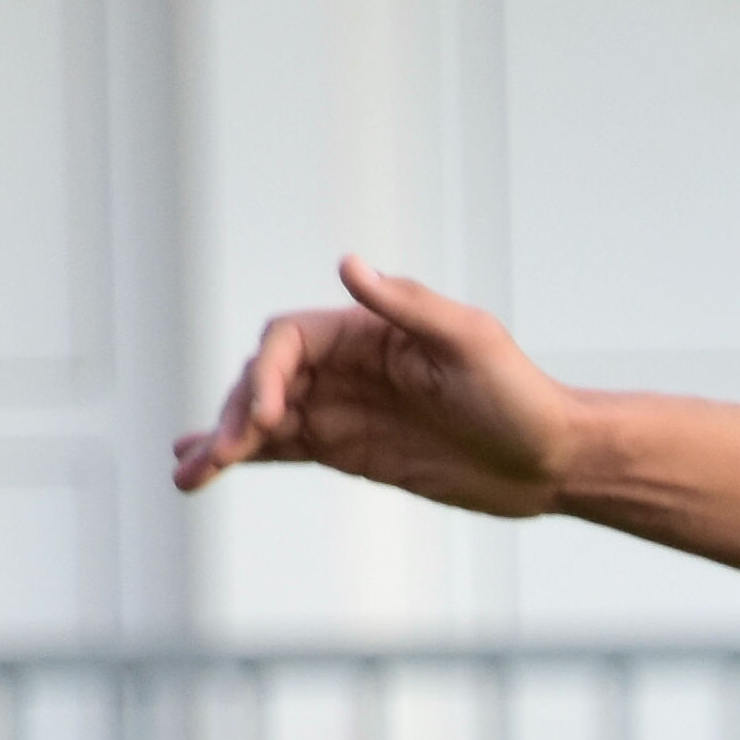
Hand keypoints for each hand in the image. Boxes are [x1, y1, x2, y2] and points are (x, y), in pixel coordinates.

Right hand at [173, 258, 586, 515]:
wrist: (553, 459)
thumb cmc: (521, 395)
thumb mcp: (472, 343)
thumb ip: (409, 306)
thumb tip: (349, 264)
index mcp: (367, 331)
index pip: (290, 341)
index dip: (269, 373)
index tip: (269, 415)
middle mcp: (346, 366)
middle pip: (265, 380)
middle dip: (235, 416)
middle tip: (218, 456)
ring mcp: (343, 409)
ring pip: (264, 420)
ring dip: (222, 442)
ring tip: (186, 474)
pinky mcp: (349, 451)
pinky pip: (284, 451)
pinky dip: (246, 460)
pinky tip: (206, 472)